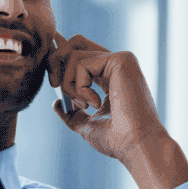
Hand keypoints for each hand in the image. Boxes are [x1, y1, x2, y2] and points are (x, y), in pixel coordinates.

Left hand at [48, 33, 164, 160]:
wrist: (136, 146)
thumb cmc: (117, 140)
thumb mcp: (87, 126)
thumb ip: (72, 113)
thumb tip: (56, 103)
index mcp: (111, 76)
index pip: (83, 53)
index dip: (62, 49)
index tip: (51, 48)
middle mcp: (117, 64)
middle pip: (76, 42)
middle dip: (56, 60)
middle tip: (55, 85)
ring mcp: (121, 60)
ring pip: (74, 54)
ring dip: (69, 84)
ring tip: (84, 105)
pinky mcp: (121, 60)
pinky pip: (81, 63)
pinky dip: (79, 87)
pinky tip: (95, 103)